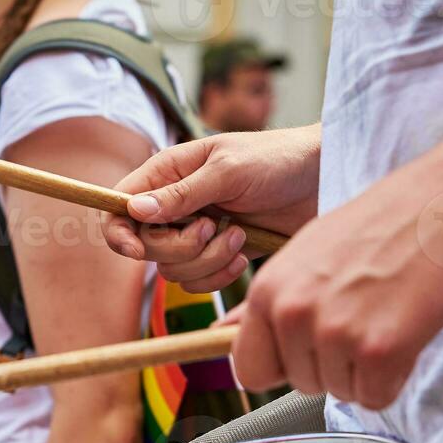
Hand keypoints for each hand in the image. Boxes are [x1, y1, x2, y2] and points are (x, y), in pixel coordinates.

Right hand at [104, 126, 321, 292]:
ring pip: (173, 270)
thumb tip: (135, 210)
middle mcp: (176, 205)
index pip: (119, 207)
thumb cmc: (279, 160)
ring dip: (206, 261)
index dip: (119, 233)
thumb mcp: (229, 171)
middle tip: (212, 228)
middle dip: (179, 247)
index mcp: (169, 174)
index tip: (137, 251)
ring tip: (238, 235)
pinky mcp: (217, 254)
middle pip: (146, 247)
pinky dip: (219, 276)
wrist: (323, 180)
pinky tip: (243, 255)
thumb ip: (182, 194)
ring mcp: (195, 232)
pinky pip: (198, 282)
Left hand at [228, 161, 442, 409]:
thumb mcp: (306, 253)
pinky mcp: (379, 350)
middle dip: (332, 364)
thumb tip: (222, 335)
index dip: (282, 368)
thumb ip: (271, 301)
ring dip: (367, 369)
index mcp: (267, 289)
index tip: (308, 352)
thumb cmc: (381, 226)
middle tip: (365, 318)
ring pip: (341, 392)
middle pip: (300, 384)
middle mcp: (292, 312)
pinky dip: (395, 376)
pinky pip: (376, 398)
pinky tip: (406, 334)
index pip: (249, 369)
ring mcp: (335, 332)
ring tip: (387, 316)